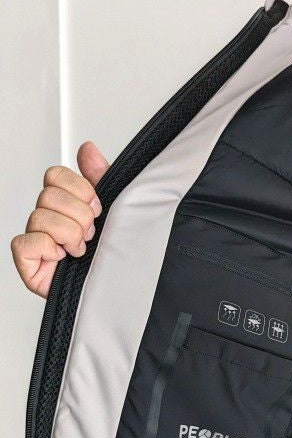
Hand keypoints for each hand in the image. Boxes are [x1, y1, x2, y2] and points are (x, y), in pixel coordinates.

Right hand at [11, 142, 108, 297]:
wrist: (117, 288)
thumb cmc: (112, 253)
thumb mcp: (113, 210)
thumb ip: (100, 177)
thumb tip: (87, 149)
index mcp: (65, 203)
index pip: (55, 175)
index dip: (79, 189)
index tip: (97, 207)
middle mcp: (48, 219)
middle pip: (49, 195)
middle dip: (79, 215)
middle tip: (91, 232)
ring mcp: (37, 239)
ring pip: (41, 217)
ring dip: (70, 234)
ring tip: (81, 249)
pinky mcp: (28, 261)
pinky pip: (27, 242)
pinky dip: (50, 249)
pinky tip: (63, 257)